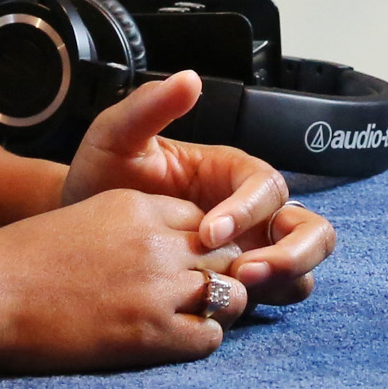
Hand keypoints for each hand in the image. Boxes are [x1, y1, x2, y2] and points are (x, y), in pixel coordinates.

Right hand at [0, 184, 259, 372]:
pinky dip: (201, 339)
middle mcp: (154, 241)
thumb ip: (126, 227)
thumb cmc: (16, 262)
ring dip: (218, 308)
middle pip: (225, 252)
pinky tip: (176, 341)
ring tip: (192, 319)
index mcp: (135, 205)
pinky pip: (209, 336)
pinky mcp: (149, 334)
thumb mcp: (80, 221)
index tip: (186, 265)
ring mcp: (155, 287)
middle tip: (199, 296)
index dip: (201, 245)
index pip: (204, 219)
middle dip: (220, 273)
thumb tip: (156, 249)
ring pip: (230, 293)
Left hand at [59, 71, 337, 304]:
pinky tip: (219, 309)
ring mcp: (250, 251)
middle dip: (292, 253)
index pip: (267, 187)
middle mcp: (252, 212)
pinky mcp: (238, 287)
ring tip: (236, 294)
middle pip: (310, 229)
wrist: (77, 228)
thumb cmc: (100, 179)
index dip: (247, 210)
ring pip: (302, 268)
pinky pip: (273, 297)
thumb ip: (150, 107)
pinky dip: (264, 304)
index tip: (208, 232)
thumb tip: (190, 79)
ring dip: (284, 281)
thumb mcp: (116, 138)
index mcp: (231, 172)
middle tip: (245, 273)